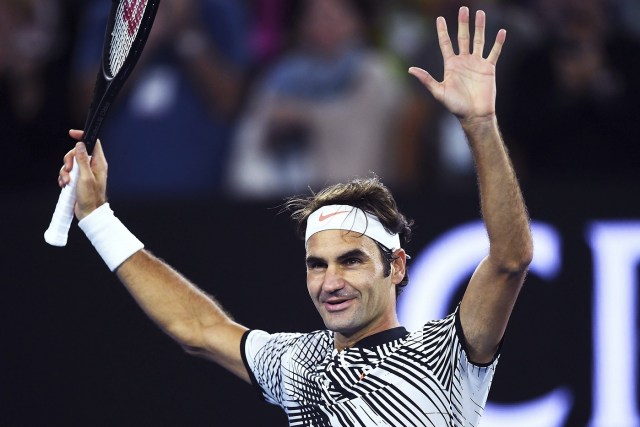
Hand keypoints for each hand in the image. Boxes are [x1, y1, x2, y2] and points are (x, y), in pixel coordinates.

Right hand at [58, 129, 107, 219]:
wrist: (88, 212)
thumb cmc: (90, 197)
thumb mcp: (85, 177)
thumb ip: (82, 160)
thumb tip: (80, 144)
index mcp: (98, 163)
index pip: (93, 143)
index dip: (83, 136)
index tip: (72, 133)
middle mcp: (92, 166)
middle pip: (76, 152)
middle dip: (68, 160)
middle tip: (68, 169)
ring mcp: (84, 172)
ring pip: (70, 163)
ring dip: (64, 171)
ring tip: (66, 181)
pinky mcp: (78, 179)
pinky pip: (68, 172)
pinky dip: (64, 177)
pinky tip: (64, 185)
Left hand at [409, 7, 505, 122]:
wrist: (474, 115)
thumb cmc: (455, 106)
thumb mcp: (438, 92)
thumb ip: (426, 79)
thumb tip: (410, 69)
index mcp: (451, 65)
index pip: (445, 43)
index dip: (442, 31)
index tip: (440, 18)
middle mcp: (463, 61)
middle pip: (463, 37)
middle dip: (463, 23)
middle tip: (463, 9)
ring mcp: (476, 63)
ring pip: (478, 40)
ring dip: (479, 27)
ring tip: (480, 13)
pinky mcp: (488, 68)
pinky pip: (494, 52)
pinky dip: (497, 42)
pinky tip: (500, 31)